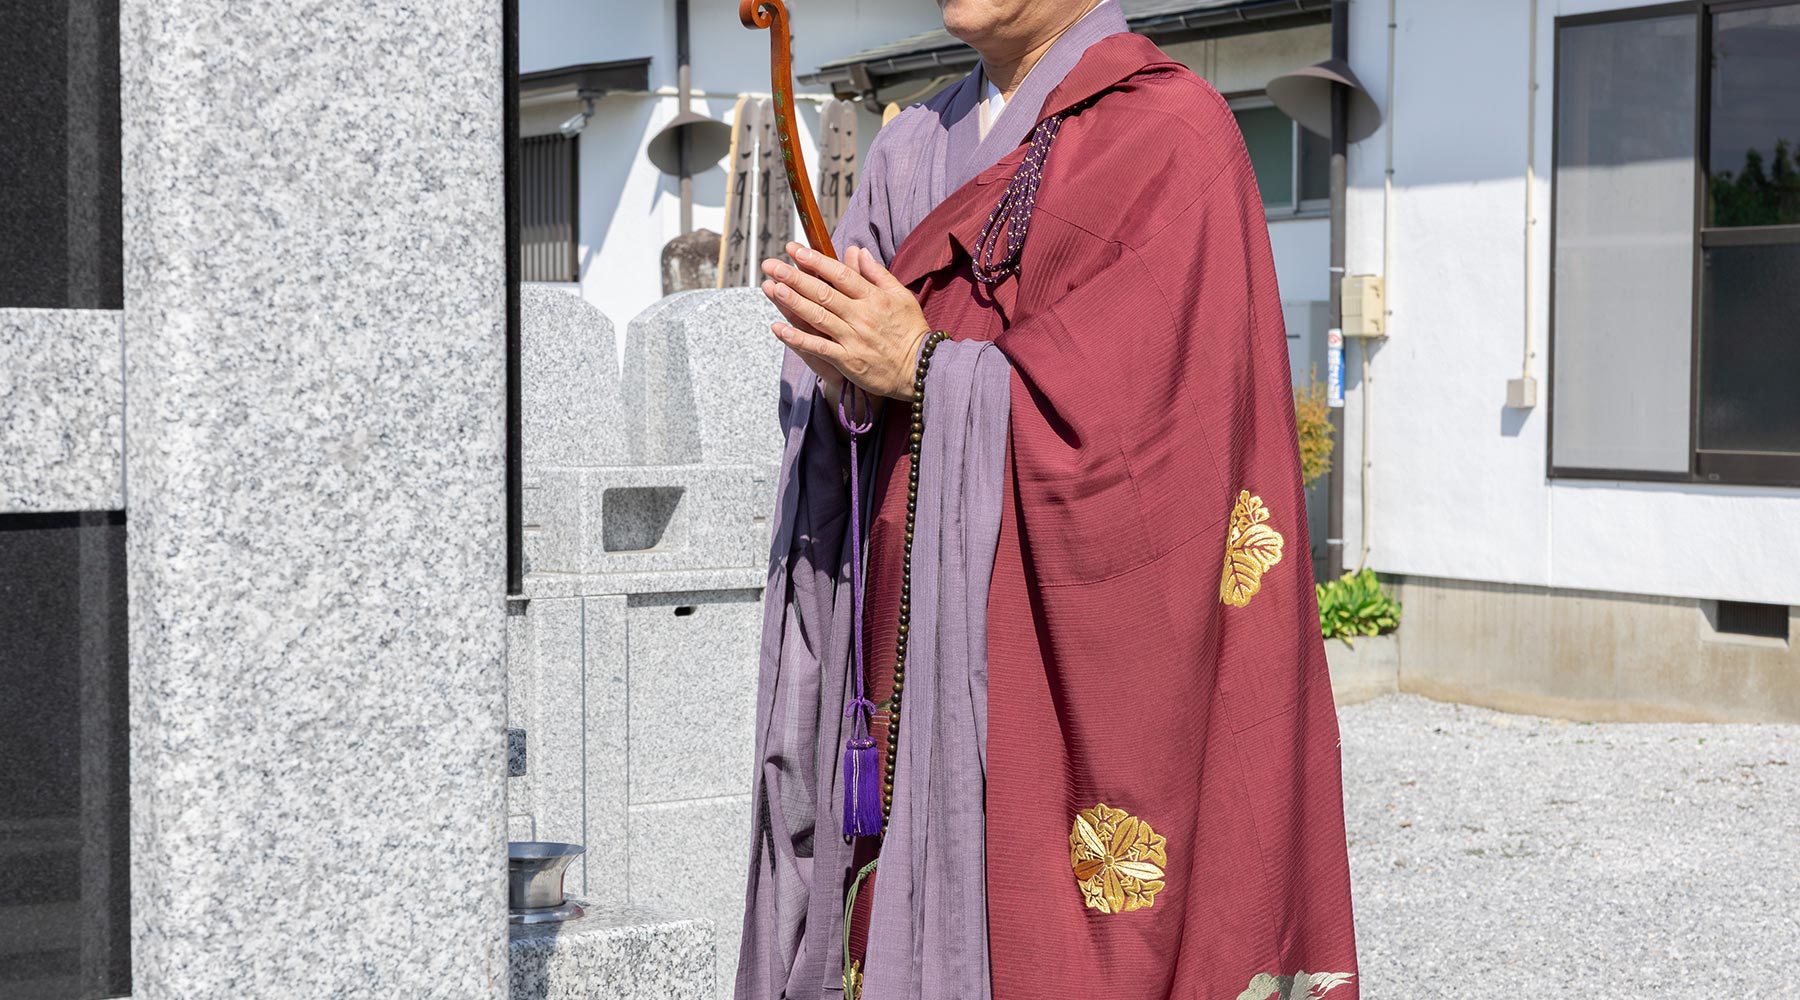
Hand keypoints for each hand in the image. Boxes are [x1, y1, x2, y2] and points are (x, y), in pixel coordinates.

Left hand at [760, 243, 930, 401]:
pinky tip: (779, 329)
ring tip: (771, 288)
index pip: (839, 274)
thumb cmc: (912, 331)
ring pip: (818, 316)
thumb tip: (856, 251)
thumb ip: (877, 273)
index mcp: (874, 297)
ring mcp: (853, 338)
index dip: (815, 261)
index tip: (795, 250)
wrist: (922, 369)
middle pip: (823, 292)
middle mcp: (861, 315)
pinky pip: (819, 347)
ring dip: (792, 302)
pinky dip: (798, 338)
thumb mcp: (901, 296)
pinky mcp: (848, 361)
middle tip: (772, 265)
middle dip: (794, 277)